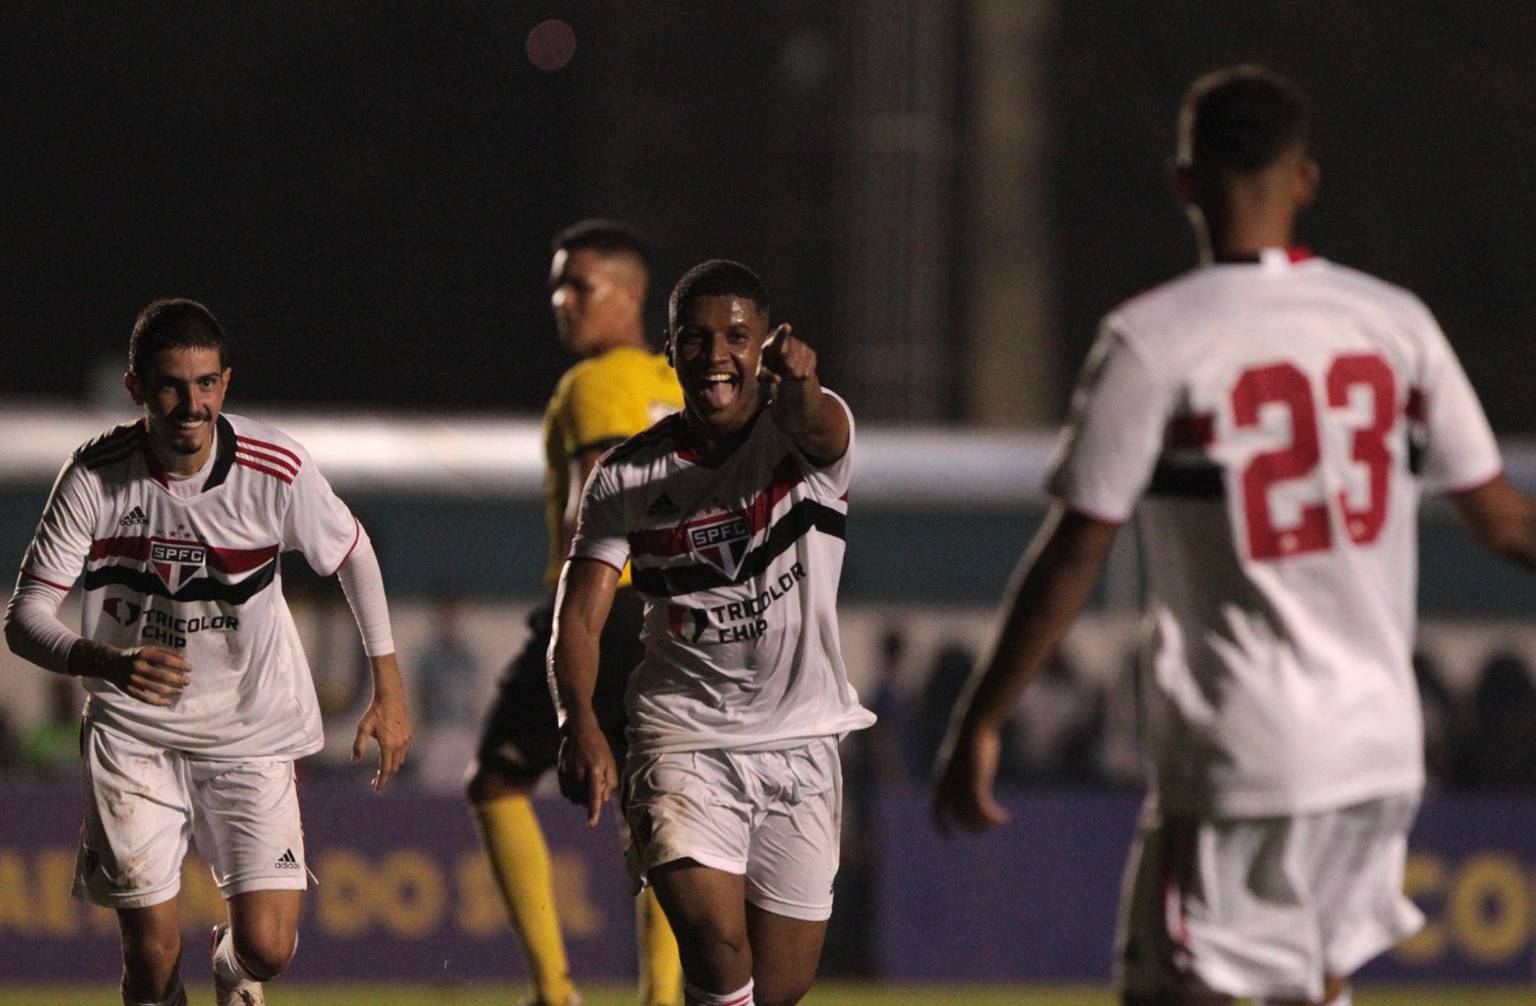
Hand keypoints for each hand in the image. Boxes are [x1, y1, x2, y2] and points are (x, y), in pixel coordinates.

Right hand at [96, 645, 190, 705]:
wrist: (110, 664)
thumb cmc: (135, 655)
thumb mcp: (148, 649)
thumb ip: (165, 652)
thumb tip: (183, 657)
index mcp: (144, 654)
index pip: (166, 659)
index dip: (179, 665)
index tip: (189, 668)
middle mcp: (138, 666)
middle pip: (163, 675)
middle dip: (178, 679)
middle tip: (188, 681)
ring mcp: (133, 680)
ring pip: (157, 688)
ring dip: (172, 690)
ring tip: (180, 689)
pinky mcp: (130, 690)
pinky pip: (146, 699)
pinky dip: (159, 702)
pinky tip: (168, 701)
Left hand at [352, 657, 412, 790]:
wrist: (391, 696)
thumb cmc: (375, 712)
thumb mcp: (363, 728)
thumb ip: (358, 746)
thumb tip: (355, 760)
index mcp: (387, 745)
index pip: (385, 770)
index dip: (381, 781)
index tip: (376, 789)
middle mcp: (399, 744)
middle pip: (393, 767)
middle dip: (385, 775)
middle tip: (375, 780)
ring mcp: (406, 739)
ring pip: (400, 760)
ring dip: (392, 766)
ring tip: (382, 767)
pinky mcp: (409, 734)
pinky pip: (404, 750)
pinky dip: (397, 756)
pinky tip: (390, 753)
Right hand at [557, 714, 617, 825]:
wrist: (578, 730)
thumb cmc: (598, 747)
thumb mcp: (610, 762)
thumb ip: (610, 782)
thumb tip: (604, 800)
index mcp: (596, 769)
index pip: (594, 795)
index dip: (593, 810)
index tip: (592, 824)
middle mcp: (580, 772)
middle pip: (584, 799)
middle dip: (590, 801)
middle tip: (595, 788)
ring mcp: (568, 772)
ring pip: (574, 798)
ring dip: (581, 798)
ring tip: (586, 785)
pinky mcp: (561, 772)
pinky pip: (566, 793)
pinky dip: (572, 794)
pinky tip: (577, 785)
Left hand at [756, 324, 815, 383]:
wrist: (782, 369)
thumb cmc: (767, 370)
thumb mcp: (761, 376)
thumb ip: (764, 376)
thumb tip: (777, 379)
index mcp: (772, 344)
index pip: (778, 337)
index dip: (782, 332)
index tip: (786, 327)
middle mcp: (788, 341)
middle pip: (789, 362)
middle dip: (784, 371)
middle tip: (780, 371)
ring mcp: (801, 346)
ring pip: (798, 367)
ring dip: (792, 374)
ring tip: (787, 372)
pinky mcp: (811, 354)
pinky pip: (808, 370)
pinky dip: (802, 375)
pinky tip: (797, 373)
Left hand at [931, 722, 1010, 834]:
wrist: (974, 725)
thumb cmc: (971, 740)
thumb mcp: (963, 758)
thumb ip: (961, 771)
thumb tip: (966, 776)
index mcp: (941, 780)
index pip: (935, 809)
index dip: (940, 824)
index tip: (948, 835)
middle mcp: (948, 785)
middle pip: (956, 817)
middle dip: (970, 826)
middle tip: (984, 829)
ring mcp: (961, 784)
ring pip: (970, 816)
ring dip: (983, 824)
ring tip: (995, 823)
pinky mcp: (975, 782)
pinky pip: (984, 809)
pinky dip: (994, 817)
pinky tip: (1005, 818)